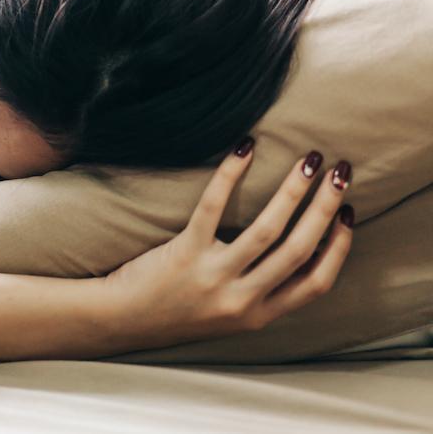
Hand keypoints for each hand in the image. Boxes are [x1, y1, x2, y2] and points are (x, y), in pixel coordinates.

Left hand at [105, 139, 353, 348]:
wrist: (122, 320)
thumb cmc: (176, 310)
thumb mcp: (229, 314)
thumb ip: (261, 292)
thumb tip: (298, 249)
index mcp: (258, 315)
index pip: (316, 283)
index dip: (337, 247)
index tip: (347, 215)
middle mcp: (241, 300)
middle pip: (298, 250)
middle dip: (325, 207)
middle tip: (340, 173)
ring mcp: (213, 277)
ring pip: (267, 230)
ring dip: (294, 191)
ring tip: (309, 160)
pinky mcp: (184, 254)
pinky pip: (213, 207)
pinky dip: (230, 175)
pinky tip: (245, 149)